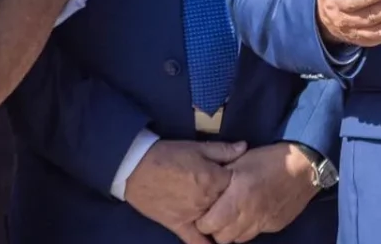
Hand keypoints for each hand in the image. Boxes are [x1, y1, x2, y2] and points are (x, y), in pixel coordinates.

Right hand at [125, 139, 247, 243]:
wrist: (135, 167)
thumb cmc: (168, 154)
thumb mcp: (196, 147)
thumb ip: (222, 150)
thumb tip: (244, 147)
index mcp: (214, 179)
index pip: (238, 185)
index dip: (239, 183)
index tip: (239, 181)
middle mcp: (206, 200)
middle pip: (229, 205)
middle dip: (232, 202)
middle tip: (232, 198)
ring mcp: (193, 215)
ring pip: (216, 223)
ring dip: (222, 221)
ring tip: (227, 218)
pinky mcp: (178, 225)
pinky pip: (195, 241)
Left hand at [193, 144, 318, 243]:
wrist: (304, 166)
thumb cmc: (269, 160)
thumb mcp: (240, 161)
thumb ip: (221, 177)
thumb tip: (205, 189)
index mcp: (237, 197)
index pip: (209, 225)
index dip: (203, 220)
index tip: (204, 212)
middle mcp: (249, 214)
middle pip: (222, 237)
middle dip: (215, 229)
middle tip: (216, 216)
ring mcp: (263, 223)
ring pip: (238, 239)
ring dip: (232, 231)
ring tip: (232, 216)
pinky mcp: (274, 226)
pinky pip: (255, 234)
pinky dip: (248, 228)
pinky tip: (250, 215)